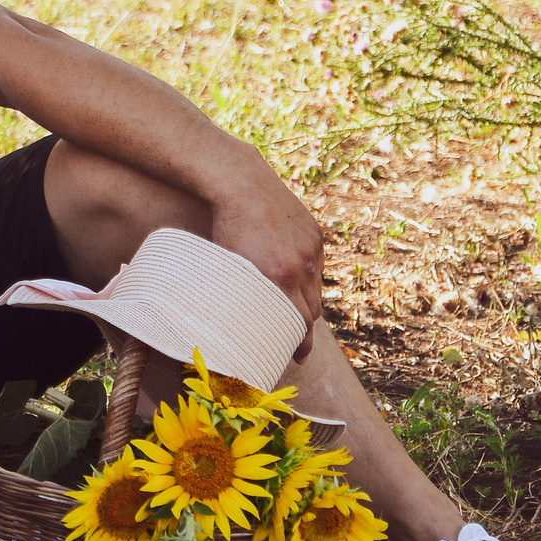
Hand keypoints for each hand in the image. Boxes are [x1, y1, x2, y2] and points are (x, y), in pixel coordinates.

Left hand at [209, 173, 326, 331]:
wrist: (241, 184)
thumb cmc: (223, 227)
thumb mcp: (228, 265)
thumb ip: (241, 291)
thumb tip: (240, 316)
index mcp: (279, 276)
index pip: (300, 323)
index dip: (301, 342)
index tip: (296, 355)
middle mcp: (301, 265)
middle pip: (311, 310)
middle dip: (304, 328)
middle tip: (294, 342)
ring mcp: (311, 249)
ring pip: (316, 289)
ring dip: (306, 303)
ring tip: (293, 314)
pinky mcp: (315, 235)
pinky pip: (317, 267)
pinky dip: (308, 279)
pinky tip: (295, 282)